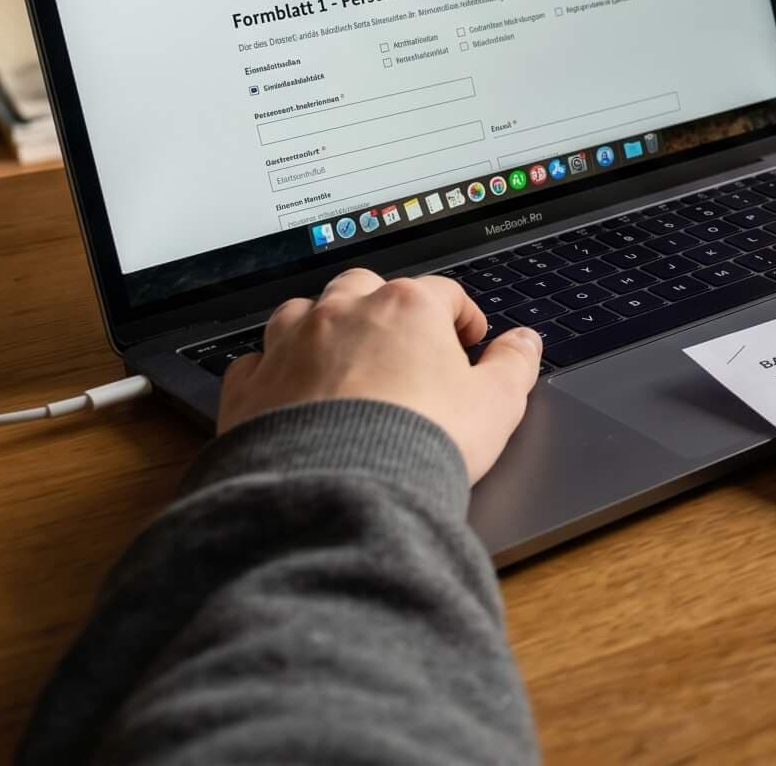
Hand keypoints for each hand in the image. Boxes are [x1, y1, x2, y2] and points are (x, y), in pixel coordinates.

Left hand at [221, 268, 543, 483]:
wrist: (339, 488)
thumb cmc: (419, 442)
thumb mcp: (497, 404)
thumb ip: (515, 365)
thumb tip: (525, 343)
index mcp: (407, 308)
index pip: (443, 292)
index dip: (462, 316)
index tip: (468, 340)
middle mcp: (344, 313)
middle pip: (366, 286)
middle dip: (385, 307)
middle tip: (403, 344)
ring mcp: (290, 345)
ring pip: (304, 310)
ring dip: (323, 325)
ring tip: (341, 358)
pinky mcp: (250, 385)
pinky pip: (256, 360)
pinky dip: (272, 368)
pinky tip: (288, 389)